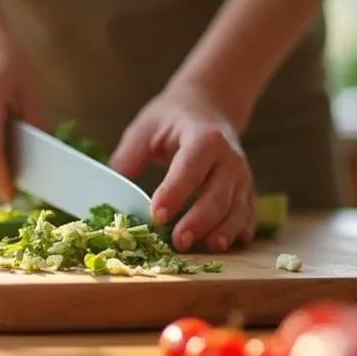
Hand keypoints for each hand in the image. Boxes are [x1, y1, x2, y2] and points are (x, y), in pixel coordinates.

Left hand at [109, 86, 255, 251]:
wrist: (210, 106)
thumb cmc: (172, 120)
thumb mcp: (146, 128)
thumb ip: (127, 159)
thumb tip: (108, 196)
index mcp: (203, 137)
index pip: (190, 168)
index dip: (174, 192)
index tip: (156, 215)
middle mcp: (229, 157)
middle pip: (217, 194)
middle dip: (199, 220)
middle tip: (178, 242)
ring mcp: (242, 175)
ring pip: (237, 208)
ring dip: (223, 231)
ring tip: (208, 248)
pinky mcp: (247, 189)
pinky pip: (247, 213)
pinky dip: (239, 230)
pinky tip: (227, 245)